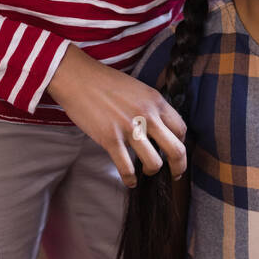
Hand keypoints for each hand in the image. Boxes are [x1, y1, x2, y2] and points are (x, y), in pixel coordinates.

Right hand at [47, 43, 186, 186]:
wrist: (78, 77)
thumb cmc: (105, 82)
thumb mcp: (137, 89)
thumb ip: (150, 106)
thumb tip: (158, 127)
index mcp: (155, 101)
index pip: (180, 129)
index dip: (180, 143)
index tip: (174, 151)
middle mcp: (147, 115)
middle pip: (176, 150)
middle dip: (178, 166)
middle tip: (174, 173)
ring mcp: (129, 128)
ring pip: (155, 163)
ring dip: (152, 171)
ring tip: (146, 170)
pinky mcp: (110, 139)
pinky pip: (127, 168)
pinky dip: (130, 179)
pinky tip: (129, 181)